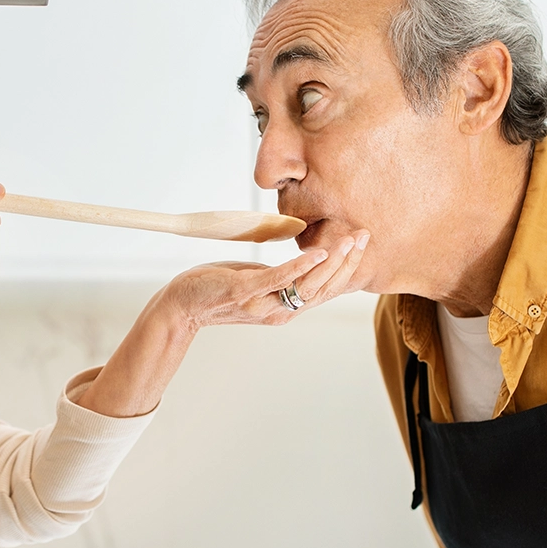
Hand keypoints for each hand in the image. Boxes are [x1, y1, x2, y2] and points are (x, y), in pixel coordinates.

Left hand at [159, 230, 367, 329]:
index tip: (363, 242)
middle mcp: (279, 312)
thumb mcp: (259, 283)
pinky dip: (300, 266)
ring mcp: (263, 304)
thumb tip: (306, 262)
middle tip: (364, 235)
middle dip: (348, 261)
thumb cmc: (220, 290)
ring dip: (331, 261)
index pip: (327, 290)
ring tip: (348, 240)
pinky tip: (316, 252)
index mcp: (286, 309)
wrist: (182, 306)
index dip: (349, 268)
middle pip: (324, 288)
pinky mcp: (245, 292)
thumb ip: (284, 278)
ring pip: (307, 285)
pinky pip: (278, 279)